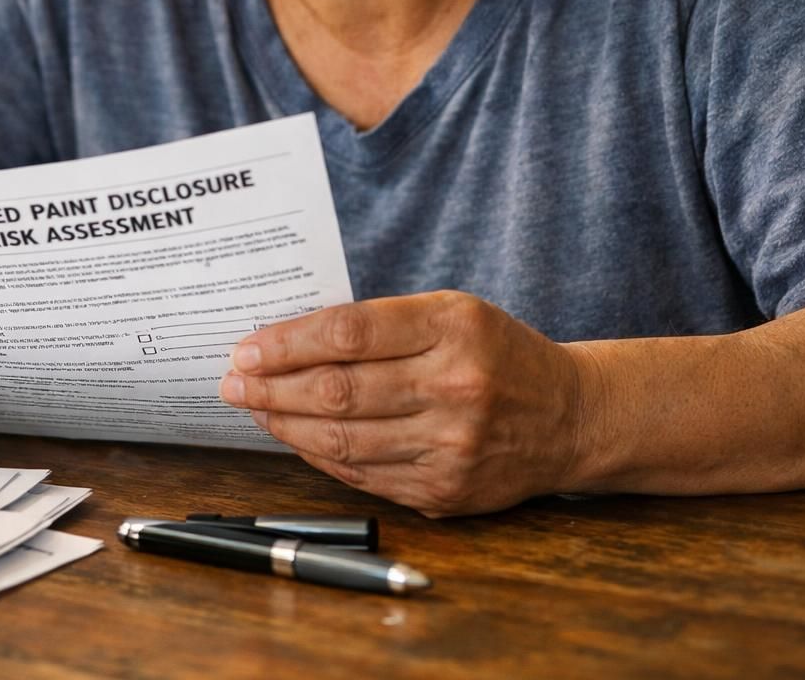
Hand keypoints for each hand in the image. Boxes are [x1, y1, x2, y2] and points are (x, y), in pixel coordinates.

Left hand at [219, 292, 590, 516]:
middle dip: (271, 386)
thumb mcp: (451, 313)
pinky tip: (295, 436)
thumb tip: (288, 342)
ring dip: (285, 424)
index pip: (348, 332)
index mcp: (454, 327)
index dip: (287, 342)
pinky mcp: (445, 490)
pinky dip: (319, 455)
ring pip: (343, 439)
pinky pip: (362, 474)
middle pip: (338, 390)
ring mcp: (452, 445)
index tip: (247, 347)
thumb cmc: (498, 354)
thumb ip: (380, 324)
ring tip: (254, 408)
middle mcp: (456, 387)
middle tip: (233, 381)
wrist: (571, 416)